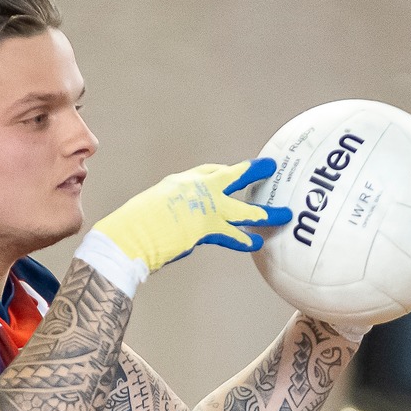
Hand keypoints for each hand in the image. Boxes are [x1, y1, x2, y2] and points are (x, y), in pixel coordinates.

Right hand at [76, 157, 291, 296]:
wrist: (126, 237)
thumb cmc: (131, 229)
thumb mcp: (152, 210)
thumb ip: (173, 213)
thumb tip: (182, 229)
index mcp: (180, 182)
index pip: (209, 172)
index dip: (224, 173)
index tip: (236, 173)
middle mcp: (194, 190)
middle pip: (232, 177)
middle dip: (253, 172)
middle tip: (270, 168)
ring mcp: (202, 208)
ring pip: (242, 208)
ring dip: (265, 213)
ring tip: (284, 215)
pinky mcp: (204, 228)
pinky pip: (231, 234)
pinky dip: (244, 239)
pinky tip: (257, 242)